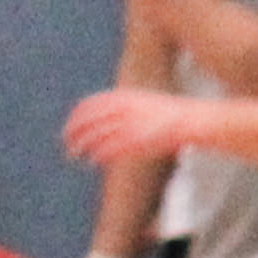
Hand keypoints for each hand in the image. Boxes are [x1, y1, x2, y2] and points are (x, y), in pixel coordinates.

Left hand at [66, 88, 205, 165]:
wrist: (190, 119)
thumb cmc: (164, 112)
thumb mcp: (138, 100)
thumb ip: (117, 105)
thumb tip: (92, 116)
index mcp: (122, 97)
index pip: (87, 106)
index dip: (74, 118)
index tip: (68, 128)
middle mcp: (122, 110)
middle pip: (86, 122)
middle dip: (71, 133)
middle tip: (66, 144)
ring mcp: (128, 124)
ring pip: (94, 137)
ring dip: (80, 146)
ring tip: (74, 155)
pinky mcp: (135, 141)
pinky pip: (108, 149)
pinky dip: (98, 155)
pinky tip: (94, 159)